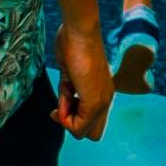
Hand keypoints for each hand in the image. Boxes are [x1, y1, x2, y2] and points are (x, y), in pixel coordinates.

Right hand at [50, 17, 113, 140]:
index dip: (74, 119)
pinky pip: (80, 126)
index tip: (60, 106)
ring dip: (68, 122)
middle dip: (73, 126)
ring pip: (86, 133)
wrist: (80, 31)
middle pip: (93, 134)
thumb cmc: (73, 45)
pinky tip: (62, 102)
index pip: (92, 122)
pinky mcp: (95, 101)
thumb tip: (61, 114)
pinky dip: (66, 119)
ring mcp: (102, 101)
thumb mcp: (68, 76)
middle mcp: (106, 99)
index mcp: (101, 91)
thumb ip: (68, 96)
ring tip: (63, 99)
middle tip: (60, 109)